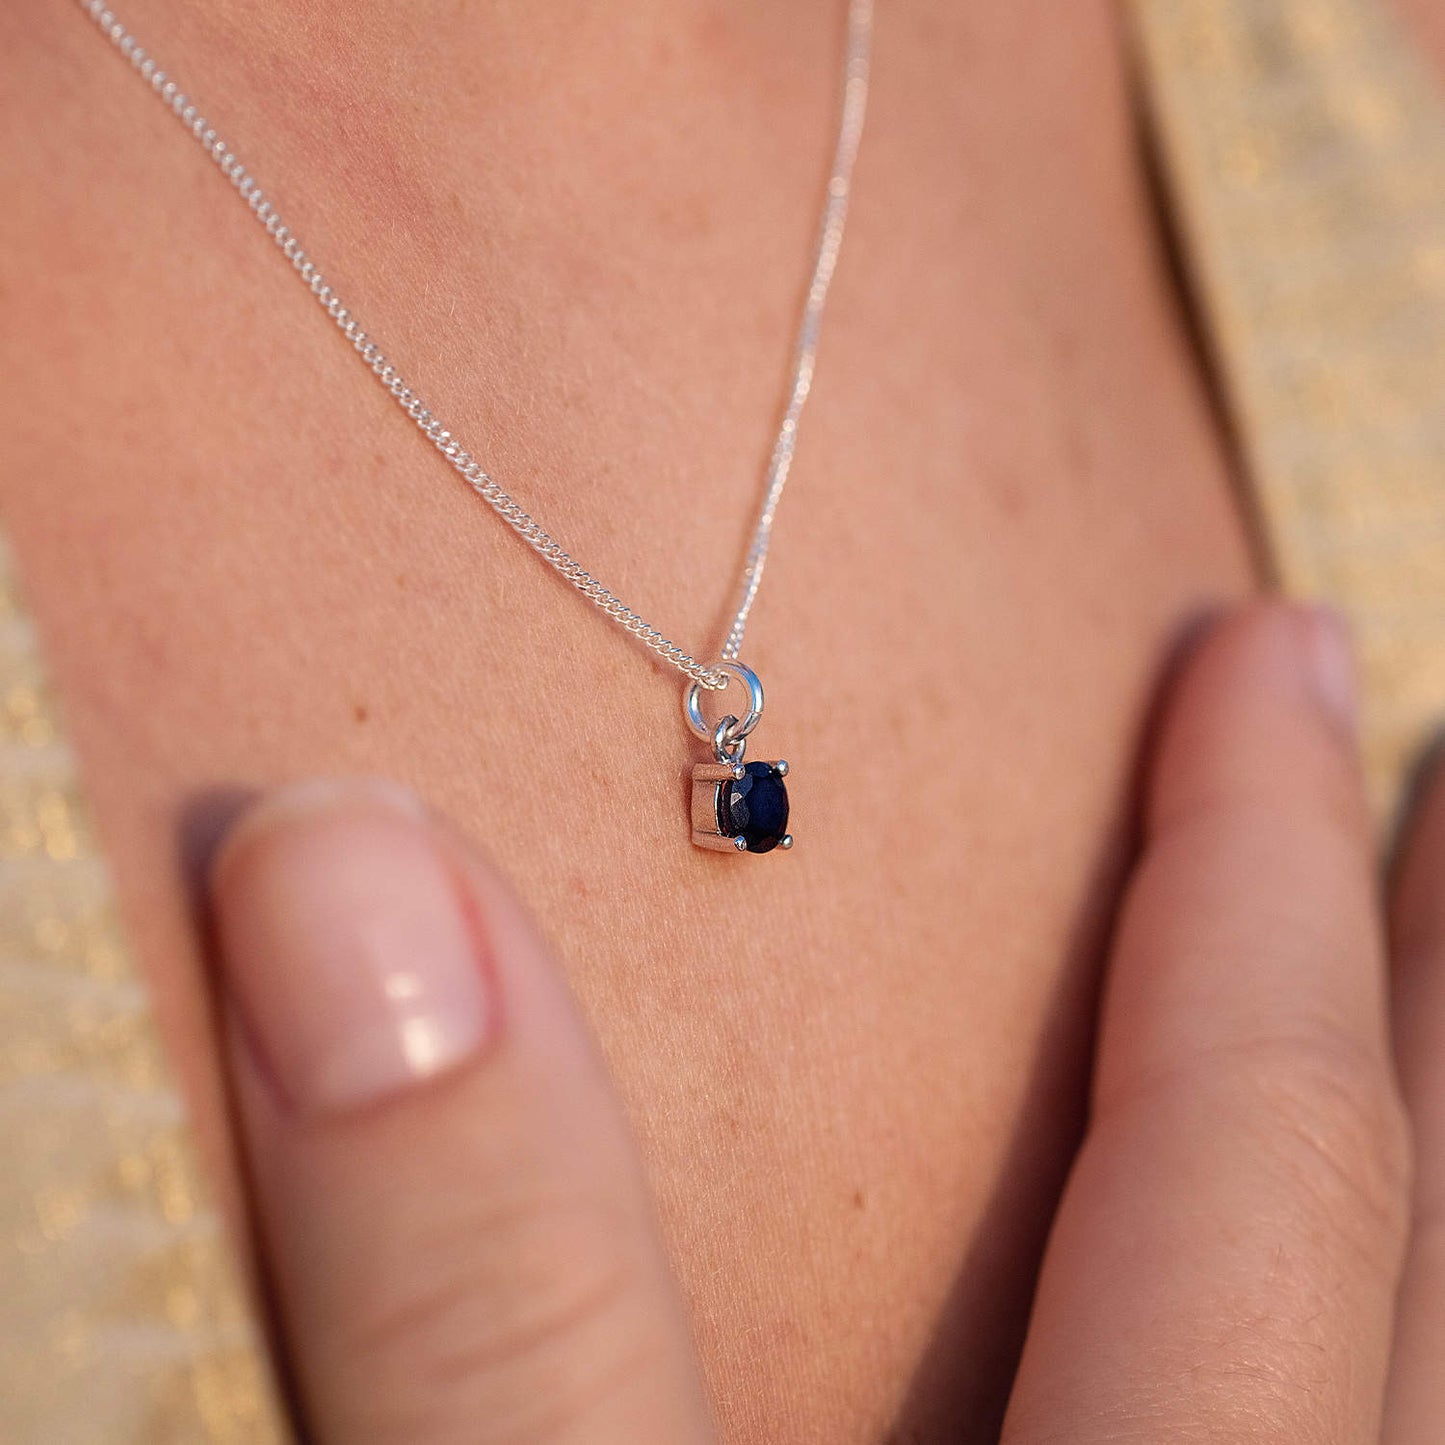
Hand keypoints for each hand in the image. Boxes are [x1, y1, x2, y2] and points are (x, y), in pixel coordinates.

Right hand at [207, 603, 1439, 1441]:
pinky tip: (1322, 1277)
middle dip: (1422, 958)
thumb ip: (469, 1282)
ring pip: (1419, 1343)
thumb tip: (338, 877)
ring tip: (1424, 941)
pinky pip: (1339, 1420)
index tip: (1264, 641)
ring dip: (1425, 1119)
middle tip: (1440, 757)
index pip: (1244, 1139)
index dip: (1241, 863)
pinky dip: (1357, 1309)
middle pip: (1413, 1218)